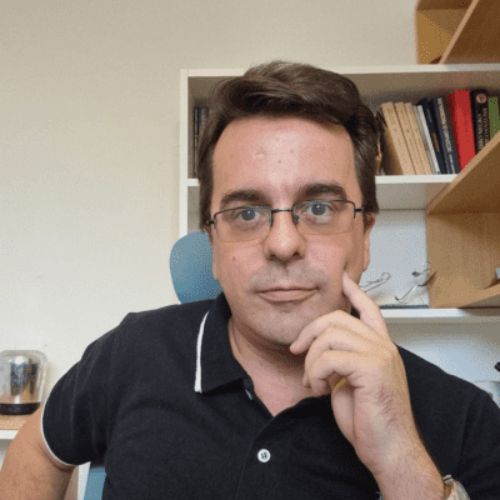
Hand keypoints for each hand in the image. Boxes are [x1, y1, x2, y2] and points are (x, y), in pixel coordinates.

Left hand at [290, 272, 435, 485]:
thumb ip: (342, 360)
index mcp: (381, 347)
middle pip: (337, 318)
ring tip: (314, 382)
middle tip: (297, 352)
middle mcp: (383, 345)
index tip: (341, 278)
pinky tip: (321, 390)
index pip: (369, 309)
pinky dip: (316, 373)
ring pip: (329, 336)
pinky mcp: (371, 367)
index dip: (353, 292)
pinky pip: (329, 358)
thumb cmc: (370, 420)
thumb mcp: (351, 381)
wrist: (389, 449)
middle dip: (309, 332)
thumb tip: (320, 352)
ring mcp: (380, 354)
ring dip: (311, 361)